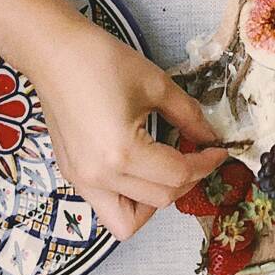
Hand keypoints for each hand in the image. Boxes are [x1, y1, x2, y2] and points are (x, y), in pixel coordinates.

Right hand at [30, 16, 226, 240]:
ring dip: (154, 203)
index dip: (206, 164)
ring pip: (127, 222)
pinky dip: (130, 198)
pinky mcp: (73, 177)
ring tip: (166, 170)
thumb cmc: (102, 61)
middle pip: (158, 200)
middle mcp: (100, 177)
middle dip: (187, 180)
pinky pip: (106, 207)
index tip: (219, 150)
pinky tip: (140, 167)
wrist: (54, 52)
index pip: (177, 175)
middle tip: (198, 154)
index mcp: (122, 153)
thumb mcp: (155, 83)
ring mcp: (82, 181)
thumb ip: (188, 115)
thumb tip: (209, 136)